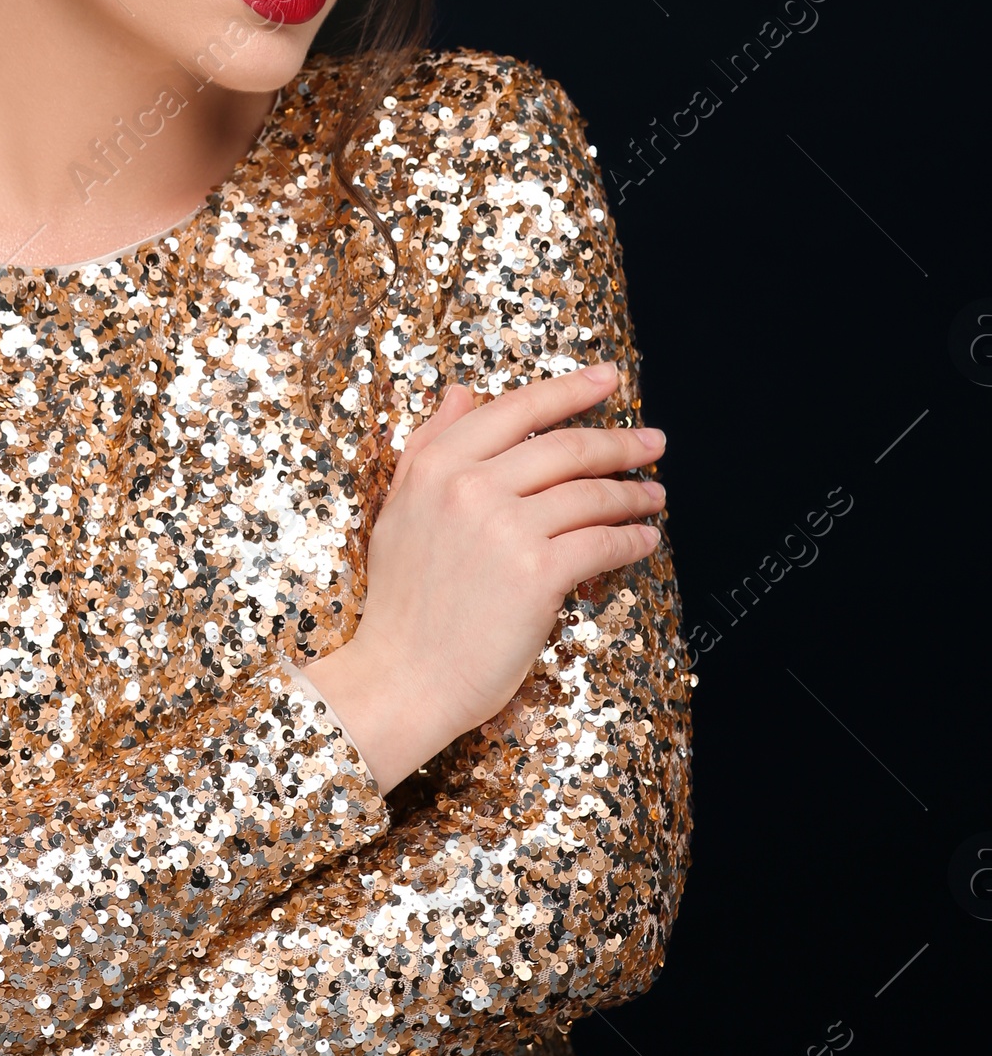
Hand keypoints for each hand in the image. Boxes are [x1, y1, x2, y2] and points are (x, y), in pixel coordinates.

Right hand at [305, 361, 665, 791]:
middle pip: (564, 447)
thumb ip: (429, 445)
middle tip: (652, 442)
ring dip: (632, 492)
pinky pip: (601, 543)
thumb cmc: (402, 599)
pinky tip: (644, 539)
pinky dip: (631, 539)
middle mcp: (471, 486)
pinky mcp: (537, 574)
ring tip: (654, 494)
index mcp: (437, 464)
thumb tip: (461, 392)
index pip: (517, 408)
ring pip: (589, 493)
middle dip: (618, 442)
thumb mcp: (401, 508)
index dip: (570, 390)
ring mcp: (506, 528)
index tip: (608, 379)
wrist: (402, 677)